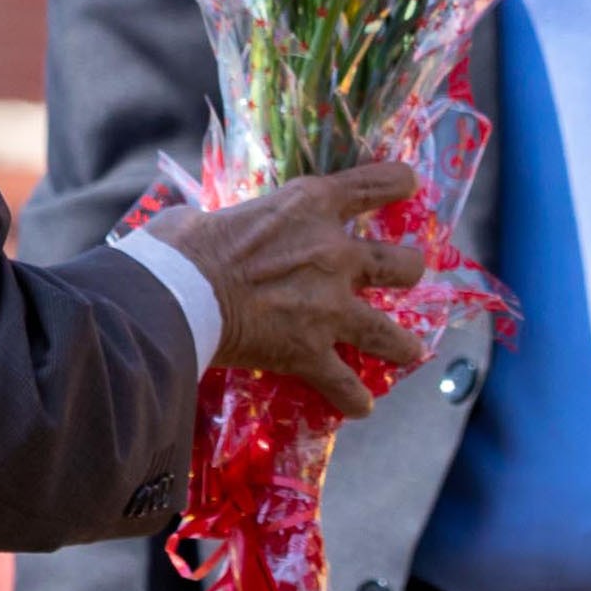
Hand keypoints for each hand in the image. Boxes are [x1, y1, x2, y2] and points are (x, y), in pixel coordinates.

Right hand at [148, 162, 425, 411]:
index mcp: (311, 204)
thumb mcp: (219, 209)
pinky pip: (342, 382)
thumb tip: (202, 228)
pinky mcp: (309, 351)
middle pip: (398, 263)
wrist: (177, 291)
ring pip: (385, 330)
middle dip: (408, 271)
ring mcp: (328, 306)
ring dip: (401, 343)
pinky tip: (362, 408)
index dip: (396, 182)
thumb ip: (230, 220)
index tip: (409, 183)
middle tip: (407, 275)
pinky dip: (353, 398)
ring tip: (412, 351)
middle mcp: (333, 253)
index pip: (371, 184)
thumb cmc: (184, 244)